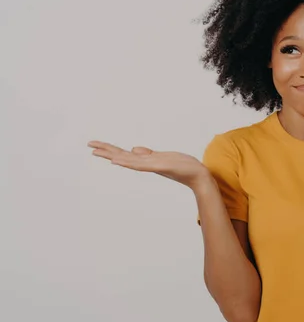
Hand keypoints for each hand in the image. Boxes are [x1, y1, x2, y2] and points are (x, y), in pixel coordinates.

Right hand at [87, 140, 211, 188]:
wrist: (197, 175)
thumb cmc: (181, 166)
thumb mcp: (162, 157)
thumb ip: (147, 154)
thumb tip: (133, 148)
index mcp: (146, 161)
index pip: (124, 154)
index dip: (109, 149)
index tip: (94, 145)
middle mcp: (147, 164)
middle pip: (122, 156)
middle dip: (106, 151)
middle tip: (89, 146)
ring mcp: (153, 166)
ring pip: (130, 161)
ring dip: (114, 156)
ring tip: (99, 152)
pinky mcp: (162, 167)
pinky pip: (144, 164)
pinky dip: (132, 162)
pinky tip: (122, 160)